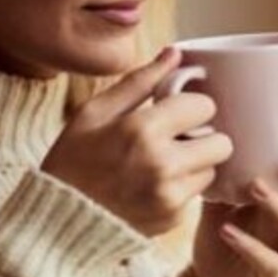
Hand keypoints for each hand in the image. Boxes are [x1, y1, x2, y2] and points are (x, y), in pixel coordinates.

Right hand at [40, 48, 234, 236]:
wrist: (55, 223)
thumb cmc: (72, 161)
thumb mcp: (94, 113)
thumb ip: (139, 81)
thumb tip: (174, 53)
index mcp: (142, 130)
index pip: (204, 106)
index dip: (191, 105)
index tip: (175, 112)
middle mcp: (162, 164)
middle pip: (222, 142)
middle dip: (203, 136)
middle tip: (177, 139)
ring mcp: (170, 197)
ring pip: (212, 170)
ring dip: (194, 164)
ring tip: (161, 164)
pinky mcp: (172, 220)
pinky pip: (196, 196)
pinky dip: (181, 189)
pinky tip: (153, 187)